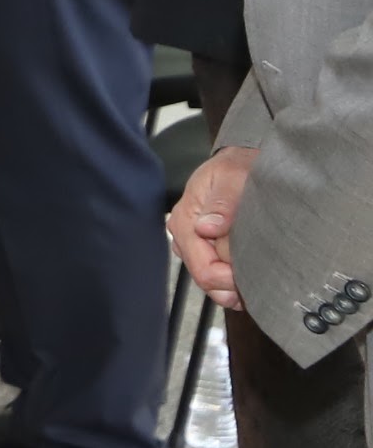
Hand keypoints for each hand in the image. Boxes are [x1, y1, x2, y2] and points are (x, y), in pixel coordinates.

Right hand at [170, 144, 252, 311]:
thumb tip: (207, 228)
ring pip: (211, 281)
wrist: (241, 161)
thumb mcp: (233, 177)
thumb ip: (222, 204)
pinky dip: (234, 281)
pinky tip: (251, 276)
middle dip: (233, 285)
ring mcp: (194, 243)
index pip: (203, 268)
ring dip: (234, 286)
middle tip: (262, 278)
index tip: (255, 275)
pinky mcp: (205, 246)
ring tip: (259, 279)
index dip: (230, 279)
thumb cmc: (237, 166)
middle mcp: (185, 235)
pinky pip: (216, 273)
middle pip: (206, 279)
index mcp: (185, 221)